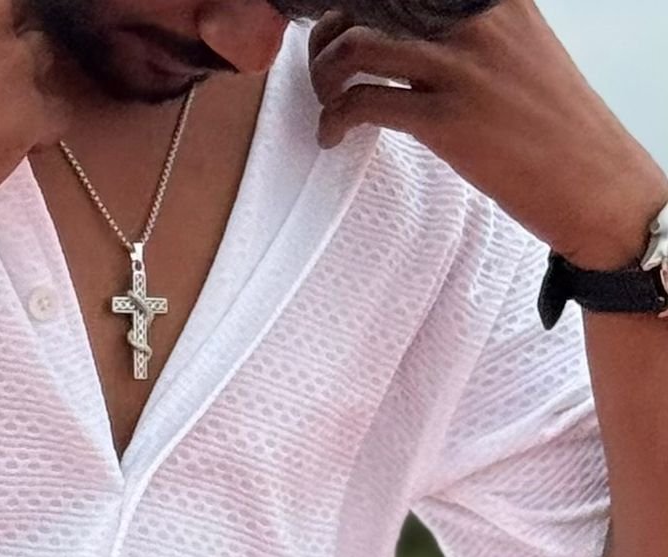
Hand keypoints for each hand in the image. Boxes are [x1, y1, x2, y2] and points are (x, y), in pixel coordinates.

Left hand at [307, 0, 667, 268]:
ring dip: (323, 75)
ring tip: (328, 102)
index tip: (346, 26)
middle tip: (327, 68)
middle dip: (330, 33)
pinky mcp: (444, 120)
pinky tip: (333, 138)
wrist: (592, 180)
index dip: (359, 4)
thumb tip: (416, 35)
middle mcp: (474, 20)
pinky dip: (332, 120)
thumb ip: (473, 32)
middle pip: (370, 2)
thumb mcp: (519, 52)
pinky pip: (362, 104)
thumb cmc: (553, 125)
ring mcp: (459, 68)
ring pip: (355, 46)